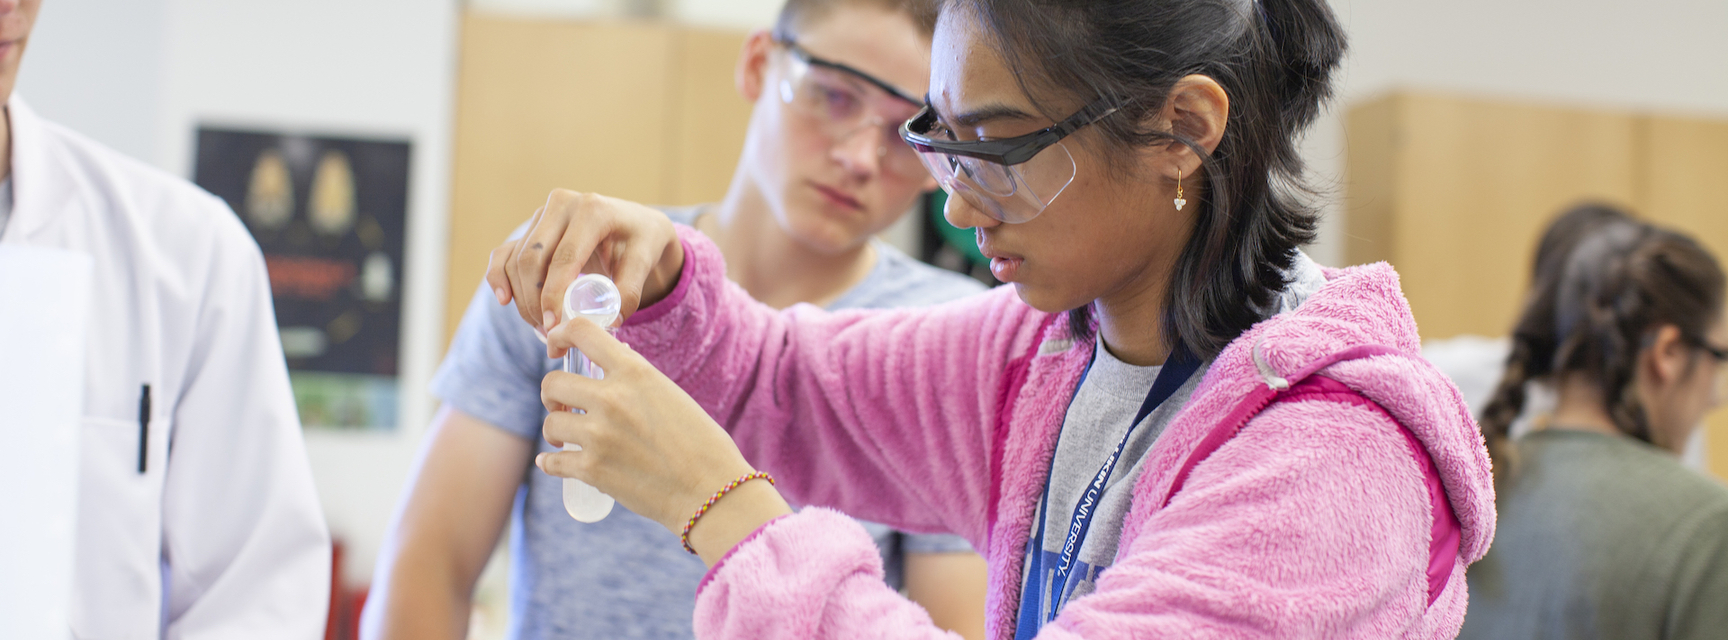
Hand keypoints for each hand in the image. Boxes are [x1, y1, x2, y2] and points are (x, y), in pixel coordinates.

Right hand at [485, 190, 685, 337]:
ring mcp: (543, 214)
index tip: (553, 325)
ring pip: (517, 260)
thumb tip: (610, 322)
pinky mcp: (531, 227)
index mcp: (592, 210)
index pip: (563, 257)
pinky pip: (505, 253)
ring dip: (522, 297)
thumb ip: (629, 291)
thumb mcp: (644, 261)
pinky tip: (504, 299)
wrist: (636, 223)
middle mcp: (563, 204)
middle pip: (532, 259)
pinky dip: (499, 277)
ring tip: (541, 325)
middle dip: (535, 300)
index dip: (553, 294)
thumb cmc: (641, 241)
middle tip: (548, 331)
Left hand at [534, 317, 791, 562]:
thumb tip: (607, 369)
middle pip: (553, 382)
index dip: (560, 333)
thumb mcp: (670, 395)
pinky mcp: (592, 470)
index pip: (582, 331)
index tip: (556, 346)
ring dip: (555, 430)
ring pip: (550, 422)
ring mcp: (598, 435)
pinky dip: (550, 462)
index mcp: (635, 372)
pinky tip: (554, 461)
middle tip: (564, 406)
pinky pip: (552, 461)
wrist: (712, 491)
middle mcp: (612, 398)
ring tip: (567, 438)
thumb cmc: (702, 444)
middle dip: (552, 394)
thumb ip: (637, 381)